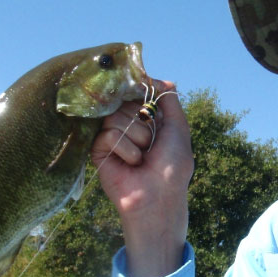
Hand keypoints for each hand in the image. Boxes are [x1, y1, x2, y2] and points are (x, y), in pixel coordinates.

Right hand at [91, 82, 193, 276]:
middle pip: (124, 100)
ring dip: (136, 138)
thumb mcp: (179, 129)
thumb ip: (171, 101)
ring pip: (115, 116)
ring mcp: (112, 137)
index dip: (142, 93)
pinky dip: (125, 149)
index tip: (148, 101)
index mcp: (146, 118)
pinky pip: (108, 134)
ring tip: (142, 157)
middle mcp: (127, 124)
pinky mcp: (98, 150)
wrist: (158, 196)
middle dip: (143, 121)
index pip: (136, 91)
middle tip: (151, 143)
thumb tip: (160, 80)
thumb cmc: (172, 166)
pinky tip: (131, 164)